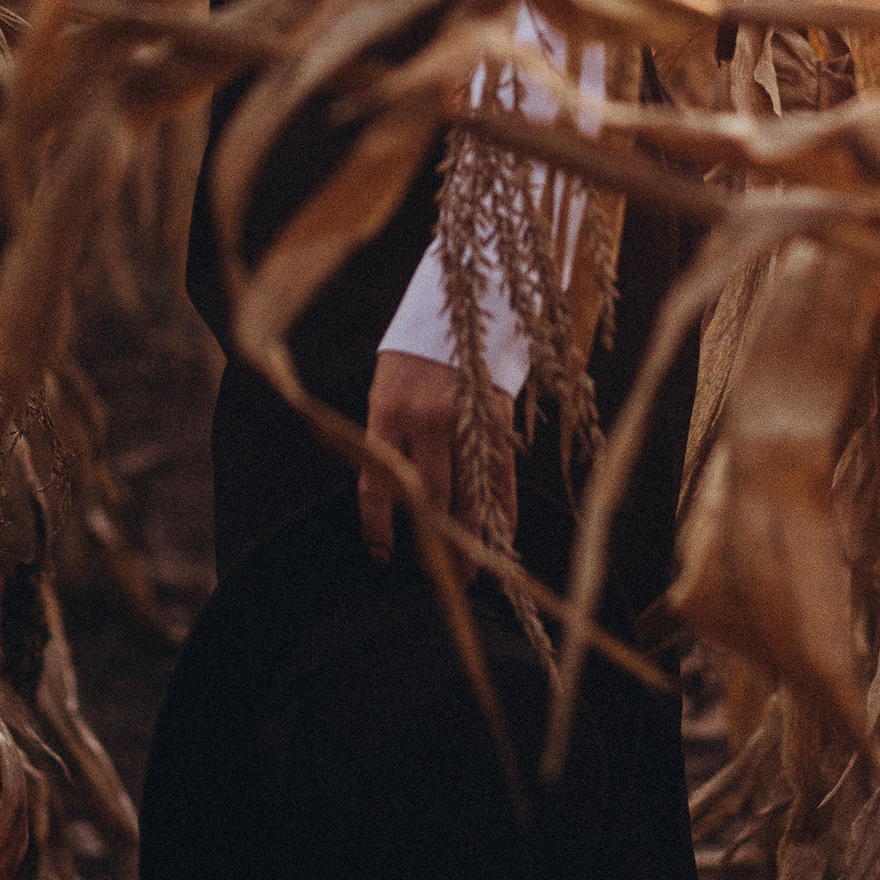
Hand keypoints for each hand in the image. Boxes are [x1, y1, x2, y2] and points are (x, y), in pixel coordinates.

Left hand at [359, 348, 518, 563]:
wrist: (463, 303)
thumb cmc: (415, 353)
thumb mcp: (388, 387)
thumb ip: (389, 436)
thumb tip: (395, 496)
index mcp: (386, 412)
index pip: (377, 485)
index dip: (379, 527)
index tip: (382, 556)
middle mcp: (424, 420)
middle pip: (427, 497)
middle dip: (433, 541)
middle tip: (438, 576)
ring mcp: (464, 419)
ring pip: (467, 492)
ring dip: (470, 537)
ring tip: (472, 572)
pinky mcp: (495, 417)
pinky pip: (500, 475)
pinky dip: (502, 509)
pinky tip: (502, 536)